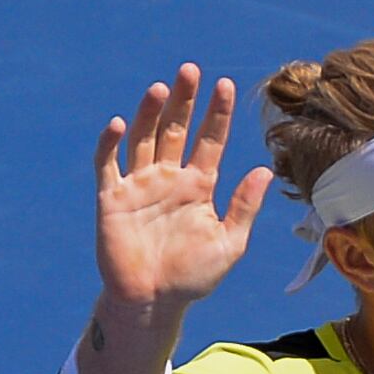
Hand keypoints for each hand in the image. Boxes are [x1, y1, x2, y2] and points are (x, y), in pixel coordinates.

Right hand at [94, 65, 274, 310]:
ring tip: (161, 88)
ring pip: (144, 139)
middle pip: (176, 129)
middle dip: (184, 100)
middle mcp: (168, 178)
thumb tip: (265, 169)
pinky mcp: (111, 198)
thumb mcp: (229, 243)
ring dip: (151, 113)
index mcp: (198, 186)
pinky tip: (119, 124)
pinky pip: (108, 164)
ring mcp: (139, 185)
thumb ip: (244, 206)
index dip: (218, 113)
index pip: (210, 140)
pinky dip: (110, 144)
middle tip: (190, 70)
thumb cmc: (191, 277)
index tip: (226, 84)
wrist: (152, 303)